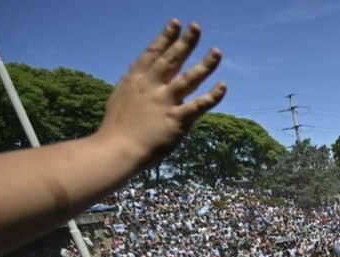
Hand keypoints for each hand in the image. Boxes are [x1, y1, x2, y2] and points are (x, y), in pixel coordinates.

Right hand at [98, 20, 225, 170]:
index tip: (176, 23)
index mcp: (137, 80)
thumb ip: (130, 79)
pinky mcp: (176, 121)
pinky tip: (223, 86)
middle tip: (197, 27)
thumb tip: (134, 63)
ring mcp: (164, 103)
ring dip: (204, 65)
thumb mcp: (119, 96)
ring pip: (188, 79)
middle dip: (185, 42)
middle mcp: (151, 87)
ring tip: (217, 52)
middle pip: (172, 60)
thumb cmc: (117, 126)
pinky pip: (197, 106)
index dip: (165, 37)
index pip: (153, 53)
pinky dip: (211, 97)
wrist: (117, 150)